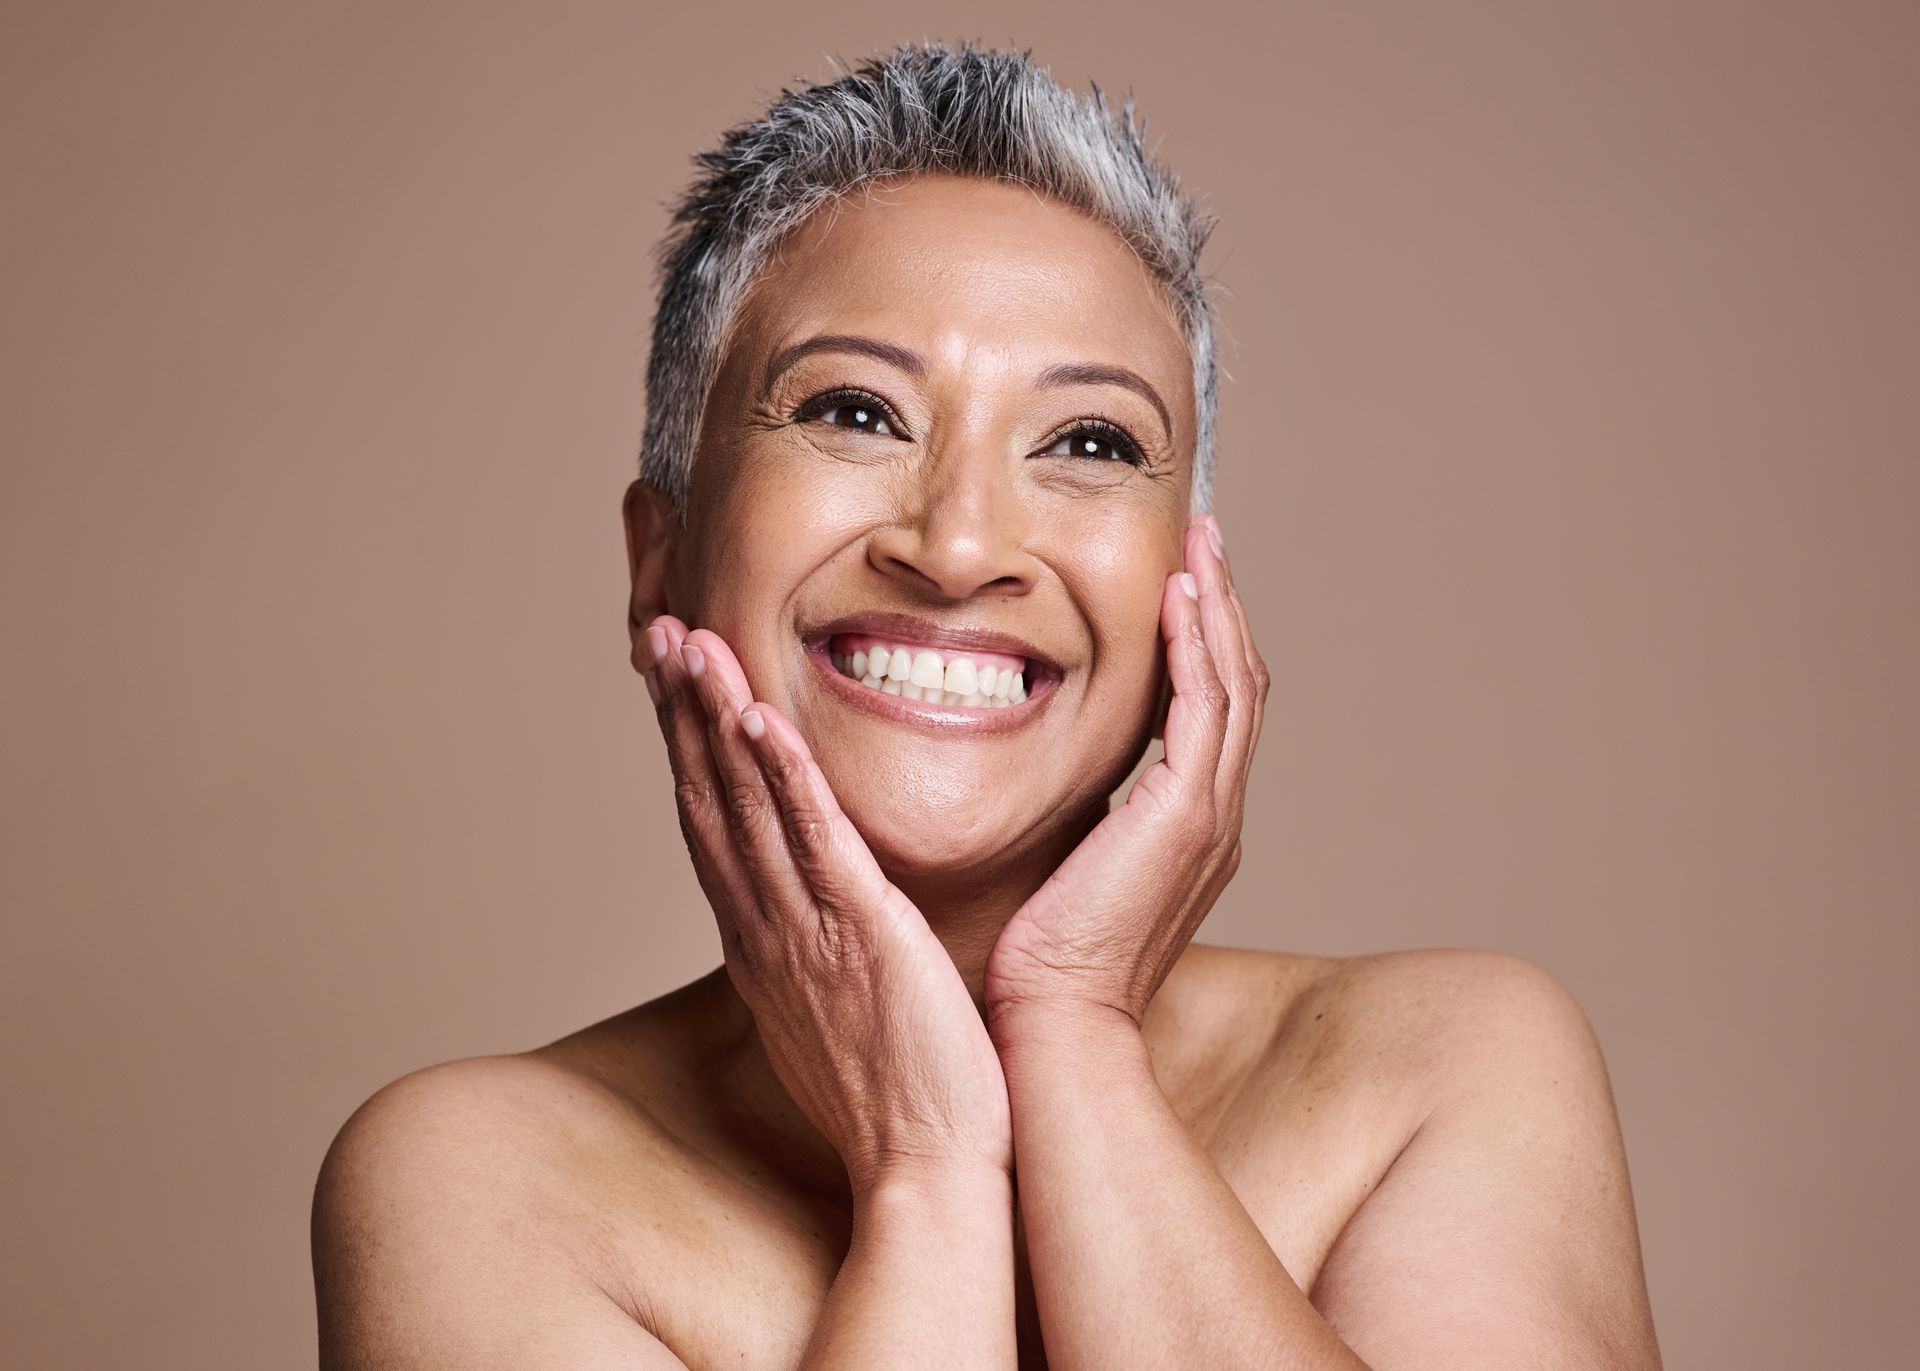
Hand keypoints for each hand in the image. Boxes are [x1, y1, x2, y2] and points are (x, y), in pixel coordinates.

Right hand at [642, 616, 1012, 1193]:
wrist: (926, 1166)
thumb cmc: (896, 1092)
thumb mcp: (834, 1007)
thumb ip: (816, 947)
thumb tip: (811, 912)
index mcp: (763, 940)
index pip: (713, 824)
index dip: (687, 746)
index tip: (673, 678)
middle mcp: (766, 929)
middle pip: (708, 800)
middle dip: (680, 711)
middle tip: (657, 631)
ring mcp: (804, 931)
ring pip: (745, 806)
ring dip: (713, 719)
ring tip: (688, 641)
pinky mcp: (860, 934)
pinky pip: (812, 843)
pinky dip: (782, 778)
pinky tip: (759, 719)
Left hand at [984, 514, 1268, 1031]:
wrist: (1056, 1024)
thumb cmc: (1043, 962)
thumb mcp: (1068, 871)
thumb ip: (1080, 822)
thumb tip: (1054, 790)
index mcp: (1191, 829)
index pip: (1212, 713)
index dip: (1206, 642)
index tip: (1183, 583)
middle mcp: (1216, 816)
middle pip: (1239, 685)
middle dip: (1224, 607)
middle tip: (1207, 540)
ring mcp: (1210, 815)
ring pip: (1235, 684)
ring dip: (1219, 606)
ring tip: (1203, 543)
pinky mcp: (1187, 815)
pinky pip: (1206, 706)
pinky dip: (1199, 643)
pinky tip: (1180, 594)